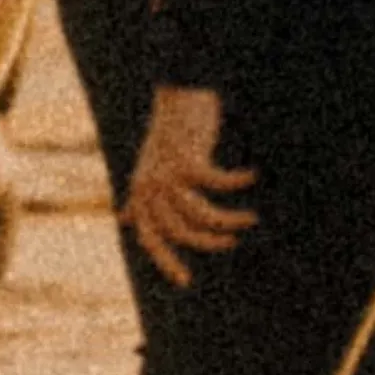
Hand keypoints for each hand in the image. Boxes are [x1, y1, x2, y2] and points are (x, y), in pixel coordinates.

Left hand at [126, 85, 253, 284]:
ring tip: (248, 218)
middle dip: (208, 242)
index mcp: (139, 193)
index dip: (166, 261)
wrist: (177, 94)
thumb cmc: (165, 134)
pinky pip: (218, 184)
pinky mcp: (187, 160)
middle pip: (179, 232)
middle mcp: (148, 187)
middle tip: (232, 241)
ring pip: (200, 215)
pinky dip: (237, 181)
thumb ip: (136, 195)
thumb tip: (122, 218)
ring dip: (228, 220)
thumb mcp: (148, 169)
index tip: (185, 280)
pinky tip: (251, 175)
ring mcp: (167, 175)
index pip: (150, 239)